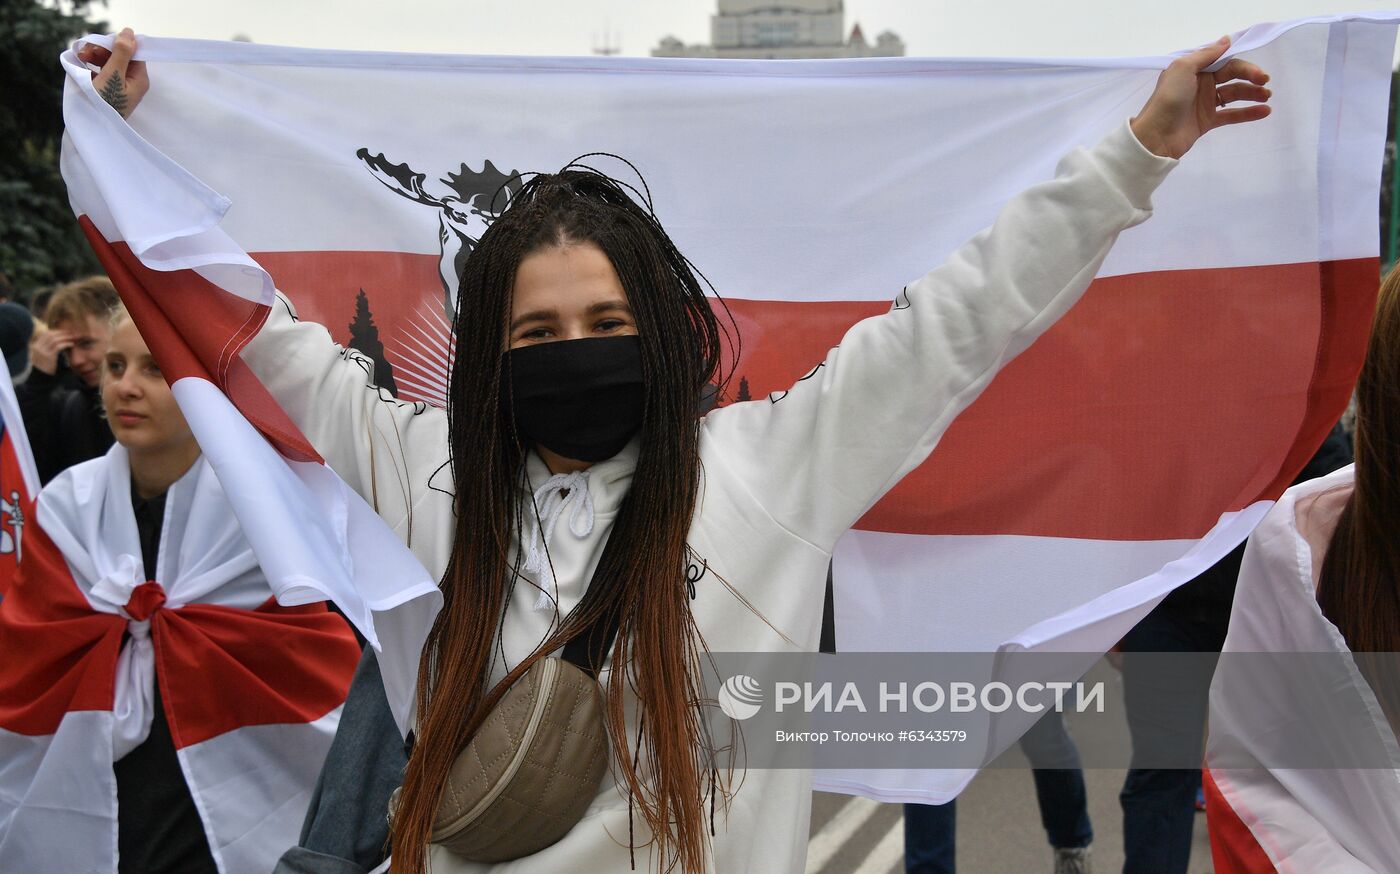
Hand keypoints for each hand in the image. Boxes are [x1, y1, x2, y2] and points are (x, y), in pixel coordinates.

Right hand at [30, 328, 74, 375]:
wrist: (42, 379)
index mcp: (35, 346)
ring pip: (54, 339)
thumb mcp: (44, 356)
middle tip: (71, 333)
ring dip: (65, 337)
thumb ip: (48, 348)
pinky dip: (66, 344)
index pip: (45, 334)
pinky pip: (58, 347)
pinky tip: (72, 344)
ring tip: (73, 338)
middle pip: (50, 335)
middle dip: (61, 333)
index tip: (64, 332)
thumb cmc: (46, 368)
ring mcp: (42, 352)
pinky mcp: (48, 356)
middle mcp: (37, 348)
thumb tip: (59, 340)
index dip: (56, 331)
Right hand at [76, 27, 147, 118]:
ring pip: (109, 60)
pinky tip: (82, 63)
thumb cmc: (104, 103)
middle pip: (120, 55)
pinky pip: (101, 69)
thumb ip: (121, 53)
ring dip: (94, 55)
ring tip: (81, 57)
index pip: (133, 52)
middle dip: (102, 50)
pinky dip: (92, 64)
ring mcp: (119, 85)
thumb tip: (129, 32)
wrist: (91, 127)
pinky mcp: (107, 88)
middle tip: (86, 52)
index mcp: (139, 78)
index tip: (100, 45)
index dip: (117, 44)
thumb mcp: (112, 75)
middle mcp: (132, 82)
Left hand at [1130, 35, 1270, 159]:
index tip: (1258, 72)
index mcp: (1194, 69)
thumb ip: (1206, 55)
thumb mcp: (1183, 69)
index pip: (1225, 61)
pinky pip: (1231, 114)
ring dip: (1252, 94)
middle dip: (1251, 77)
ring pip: (1234, 94)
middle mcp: (1200, 83)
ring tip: (1267, 97)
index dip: (1243, 65)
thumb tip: (1226, 40)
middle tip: (1265, 82)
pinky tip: (1264, 111)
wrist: (1156, 135)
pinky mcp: (1207, 121)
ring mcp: (1204, 103)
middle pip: (1232, 76)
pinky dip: (1248, 113)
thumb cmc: (1168, 98)